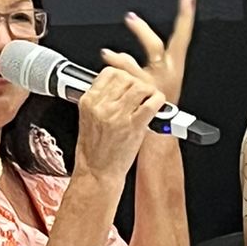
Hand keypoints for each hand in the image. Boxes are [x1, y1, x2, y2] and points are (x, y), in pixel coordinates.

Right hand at [73, 66, 167, 183]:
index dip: (122, 76)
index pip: (109, 73)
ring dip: (148, 91)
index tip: (127, 83)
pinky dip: (158, 101)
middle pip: (125, 78)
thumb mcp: (88, 117)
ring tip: (147, 99)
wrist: (96, 172)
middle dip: (136, 83)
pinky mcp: (133, 127)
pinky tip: (156, 105)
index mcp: (88, 101)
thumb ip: (100, 99)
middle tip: (139, 93)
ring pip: (139, 87)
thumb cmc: (94, 149)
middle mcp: (102, 106)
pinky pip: (151, 104)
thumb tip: (119, 83)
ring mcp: (117, 116)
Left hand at [101, 0, 196, 105]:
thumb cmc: (158, 108)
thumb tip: (130, 48)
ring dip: (119, 59)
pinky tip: (104, 72)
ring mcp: (148, 88)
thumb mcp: (160, 81)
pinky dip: (110, 76)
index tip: (187, 0)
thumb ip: (149, 64)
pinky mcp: (134, 100)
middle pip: (154, 47)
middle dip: (141, 31)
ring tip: (107, 54)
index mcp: (174, 70)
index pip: (182, 38)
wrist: (156, 133)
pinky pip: (120, 82)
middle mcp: (163, 77)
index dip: (186, 18)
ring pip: (132, 67)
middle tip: (131, 18)